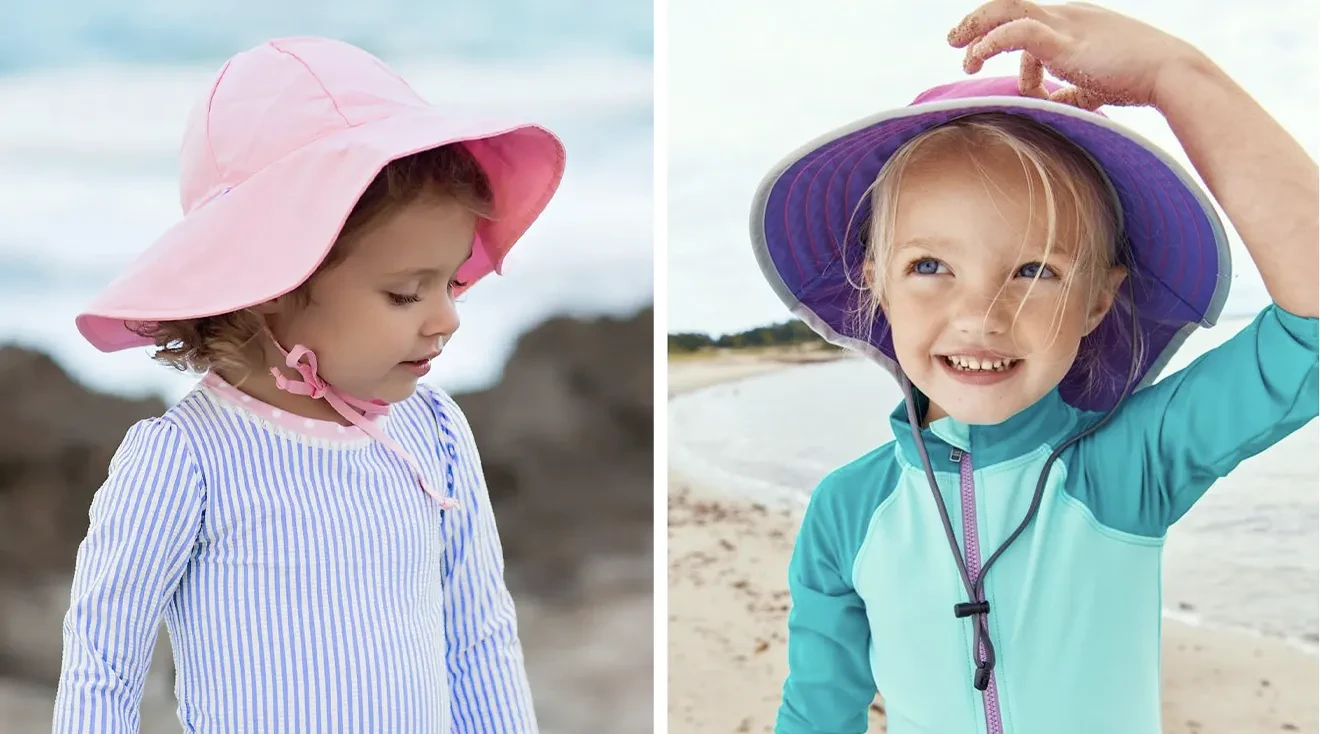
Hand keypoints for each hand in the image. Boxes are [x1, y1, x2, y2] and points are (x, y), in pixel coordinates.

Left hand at [948, 1, 1203, 109]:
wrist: (1171, 73)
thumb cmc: (1139, 79)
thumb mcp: (1096, 84)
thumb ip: (1071, 92)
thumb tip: (1050, 105)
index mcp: (1074, 21)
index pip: (1028, 24)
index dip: (1012, 52)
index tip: (1023, 88)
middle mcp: (1066, 14)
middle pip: (1010, 4)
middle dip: (978, 21)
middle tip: (954, 41)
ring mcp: (1065, 24)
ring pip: (1007, 9)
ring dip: (976, 28)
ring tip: (959, 52)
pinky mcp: (1064, 41)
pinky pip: (1016, 31)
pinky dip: (991, 42)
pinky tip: (976, 57)